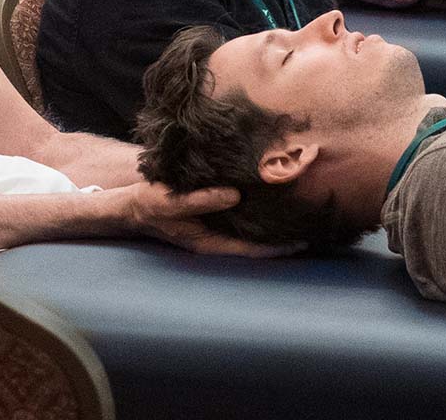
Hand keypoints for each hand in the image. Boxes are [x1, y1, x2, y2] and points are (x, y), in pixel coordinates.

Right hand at [121, 182, 302, 257]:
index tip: (303, 241)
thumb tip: (235, 195)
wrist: (132, 203)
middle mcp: (219, 236)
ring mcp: (218, 224)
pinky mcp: (215, 209)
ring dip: (274, 220)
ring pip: (253, 226)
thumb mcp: (172, 203)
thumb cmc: (150, 205)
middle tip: (313, 224)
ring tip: (303, 209)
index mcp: (210, 243)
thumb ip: (201, 200)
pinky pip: (244, 212)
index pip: (252, 250)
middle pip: (257, 240)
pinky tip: (274, 195)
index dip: (278, 247)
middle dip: (282, 234)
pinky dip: (260, 206)